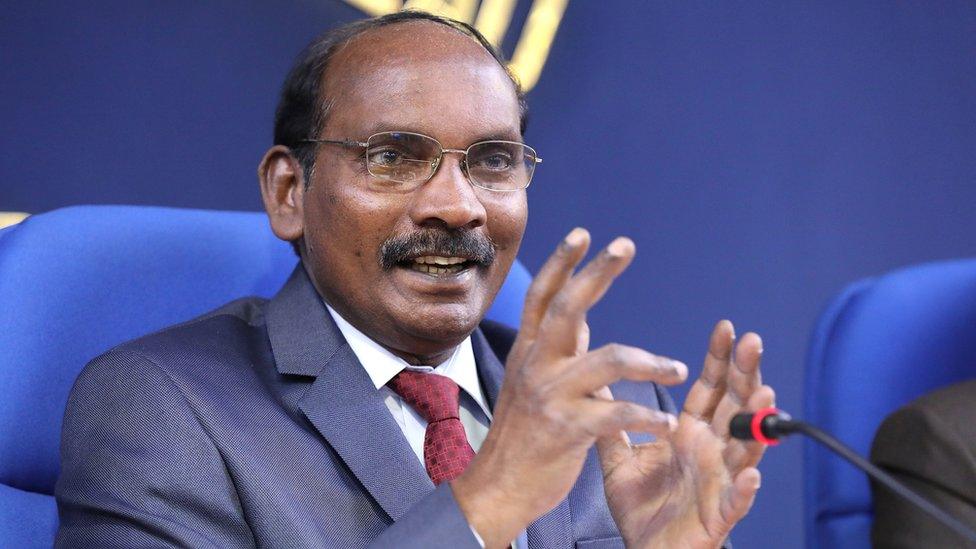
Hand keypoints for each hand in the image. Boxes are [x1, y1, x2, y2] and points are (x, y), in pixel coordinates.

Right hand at [452, 228, 687, 547]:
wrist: (498, 487)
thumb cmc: (523, 434)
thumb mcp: (532, 382)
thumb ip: (558, 349)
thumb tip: (582, 316)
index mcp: (529, 352)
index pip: (543, 296)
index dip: (561, 262)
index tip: (584, 233)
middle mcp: (536, 365)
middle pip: (568, 307)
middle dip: (597, 273)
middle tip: (624, 244)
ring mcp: (551, 395)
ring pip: (608, 359)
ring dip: (650, 361)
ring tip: (678, 369)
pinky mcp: (567, 429)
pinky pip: (617, 415)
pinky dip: (647, 418)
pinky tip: (667, 425)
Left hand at [596, 321, 775, 548]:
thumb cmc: (641, 508)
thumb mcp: (619, 459)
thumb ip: (615, 422)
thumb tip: (599, 384)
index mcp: (689, 434)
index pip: (710, 388)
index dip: (720, 359)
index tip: (727, 327)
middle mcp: (711, 451)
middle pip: (735, 405)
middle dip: (746, 373)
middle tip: (752, 341)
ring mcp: (720, 480)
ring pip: (745, 446)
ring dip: (756, 422)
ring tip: (765, 393)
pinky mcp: (719, 514)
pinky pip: (737, 500)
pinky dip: (745, 487)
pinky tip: (751, 472)